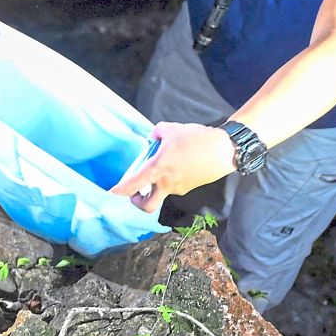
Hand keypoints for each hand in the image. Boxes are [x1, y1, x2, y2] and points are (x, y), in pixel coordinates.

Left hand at [108, 122, 235, 213]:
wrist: (224, 150)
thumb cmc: (196, 139)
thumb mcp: (170, 129)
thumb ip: (156, 133)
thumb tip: (152, 138)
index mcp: (158, 169)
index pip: (134, 184)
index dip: (120, 190)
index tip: (112, 193)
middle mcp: (167, 183)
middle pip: (148, 206)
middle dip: (138, 203)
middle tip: (135, 193)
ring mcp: (179, 188)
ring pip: (162, 191)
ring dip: (158, 181)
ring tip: (166, 160)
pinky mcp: (190, 187)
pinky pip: (175, 184)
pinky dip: (171, 177)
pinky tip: (179, 162)